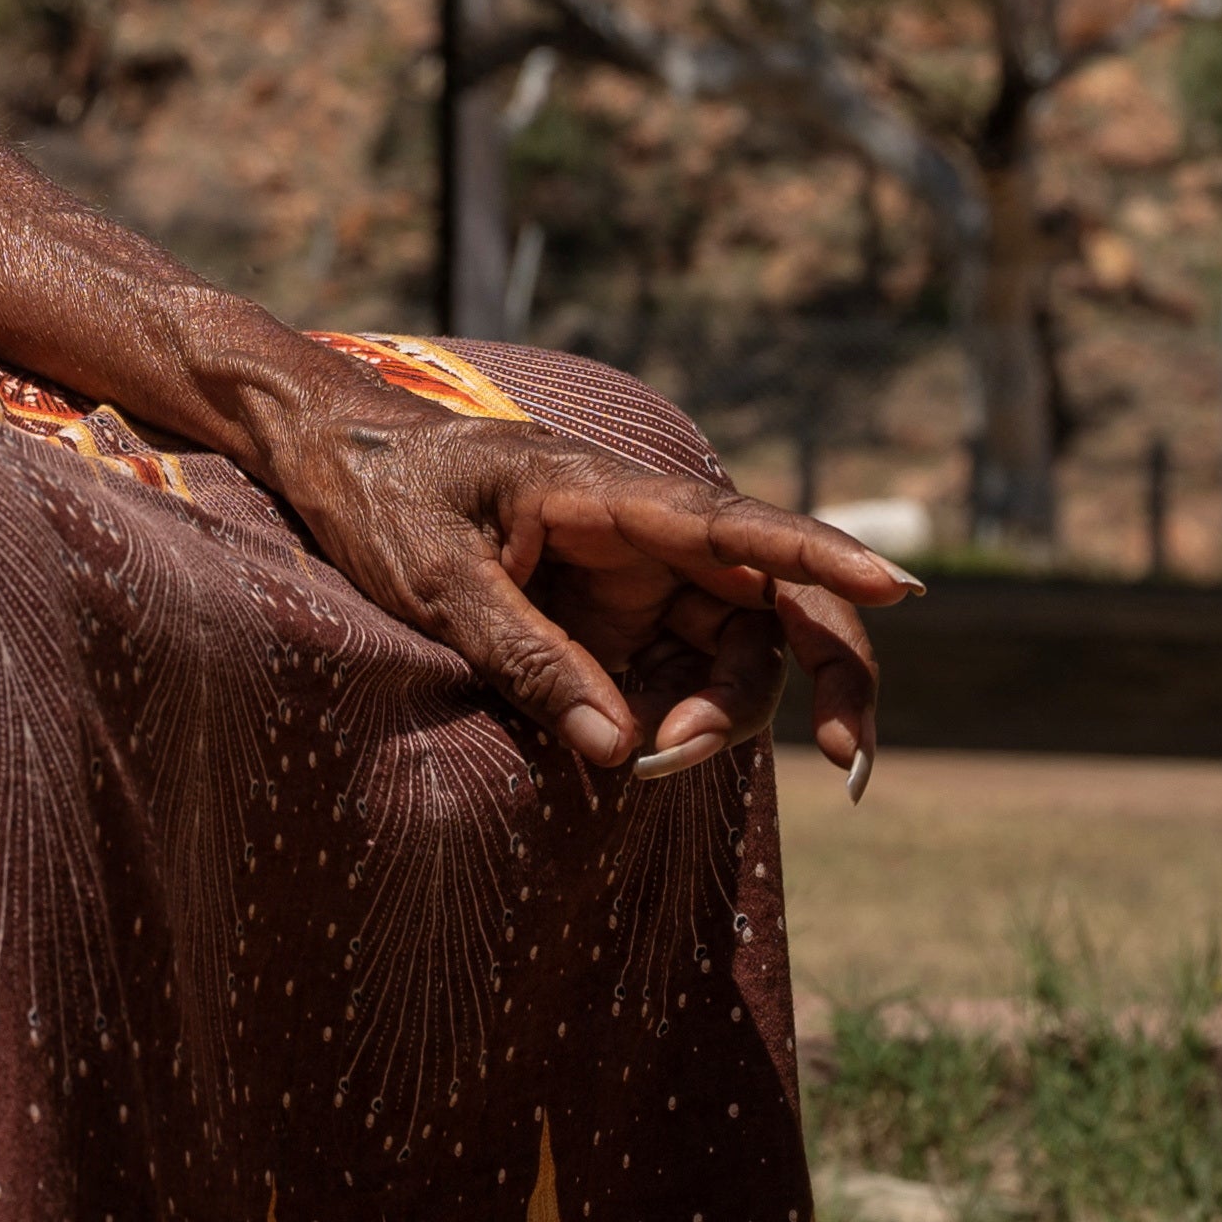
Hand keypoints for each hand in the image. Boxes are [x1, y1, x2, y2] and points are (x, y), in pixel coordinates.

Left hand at [243, 397, 902, 791]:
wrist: (324, 456)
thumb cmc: (376, 494)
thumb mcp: (434, 578)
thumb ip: (527, 657)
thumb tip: (622, 749)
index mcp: (603, 493)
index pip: (732, 526)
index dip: (820, 558)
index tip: (897, 589)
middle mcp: (640, 534)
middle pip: (771, 599)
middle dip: (826, 674)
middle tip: (847, 762)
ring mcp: (632, 578)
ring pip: (733, 652)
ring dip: (725, 718)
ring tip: (653, 765)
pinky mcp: (611, 619)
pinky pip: (676, 676)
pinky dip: (678, 724)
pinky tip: (637, 759)